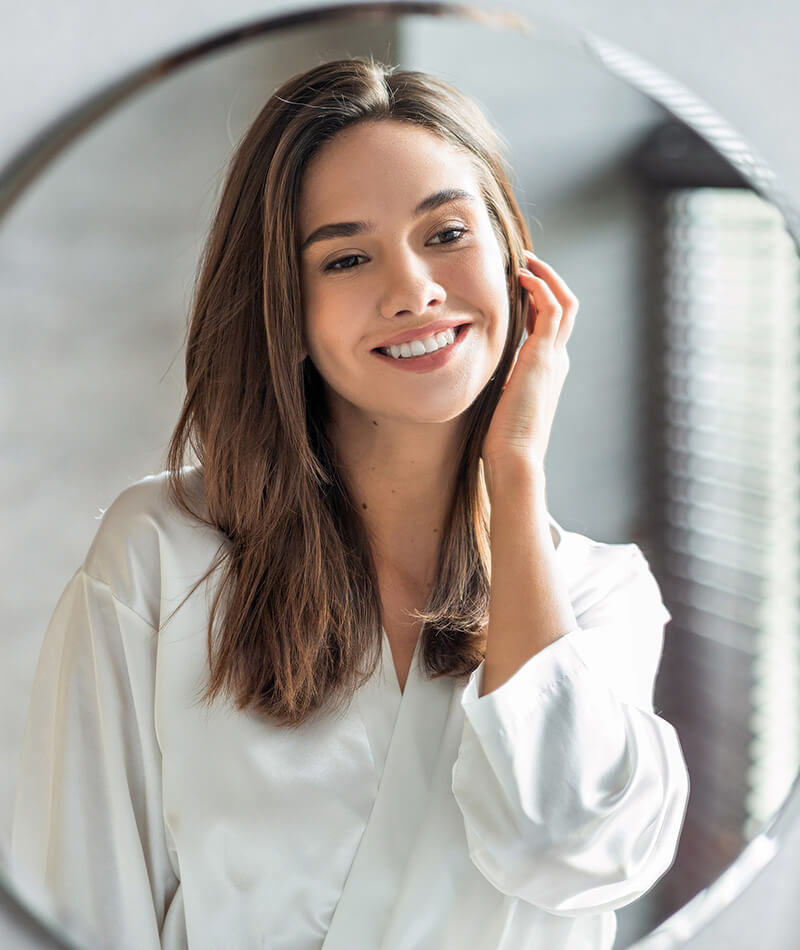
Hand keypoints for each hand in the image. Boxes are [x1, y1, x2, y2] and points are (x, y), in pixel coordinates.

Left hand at [482, 250, 577, 495]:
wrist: (515, 458)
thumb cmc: (501, 440)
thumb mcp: (498, 402)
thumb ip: (496, 383)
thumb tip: (477, 376)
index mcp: (545, 371)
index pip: (548, 326)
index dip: (535, 302)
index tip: (517, 286)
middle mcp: (555, 360)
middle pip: (564, 308)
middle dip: (547, 282)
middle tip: (526, 263)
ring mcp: (554, 357)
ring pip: (565, 303)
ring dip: (547, 277)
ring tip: (526, 262)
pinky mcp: (545, 356)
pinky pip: (552, 309)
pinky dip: (542, 287)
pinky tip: (524, 277)